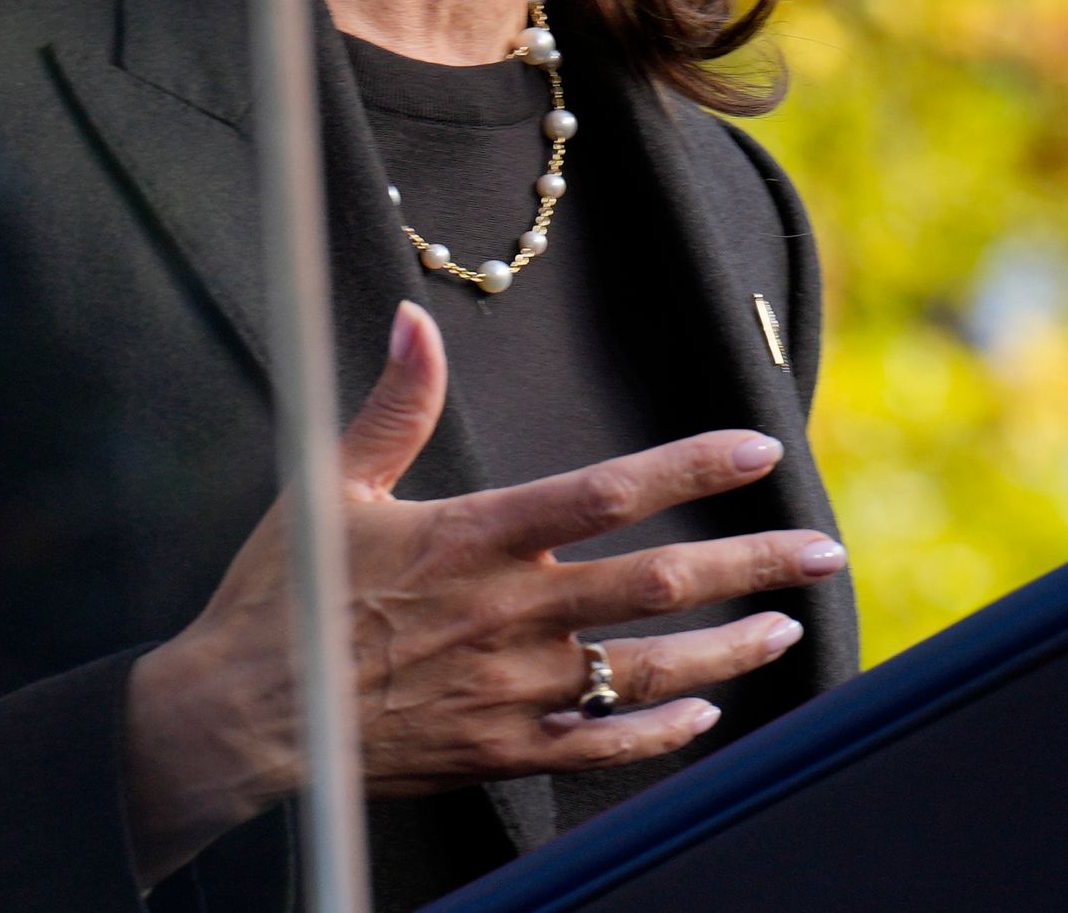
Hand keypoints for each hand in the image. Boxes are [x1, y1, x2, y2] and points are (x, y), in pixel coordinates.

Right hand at [121, 301, 845, 880]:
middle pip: (658, 584)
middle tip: (822, 551)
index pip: (607, 492)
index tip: (758, 451)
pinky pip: (608, 743)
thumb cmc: (284, 595)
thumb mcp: (330, 483)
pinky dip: (666, 730)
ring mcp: (514, 688)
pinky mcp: (504, 748)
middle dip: (751, 564)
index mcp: (473, 537)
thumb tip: (415, 319)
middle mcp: (510, 612)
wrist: (244, 712)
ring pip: (651, 667)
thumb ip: (393, 405)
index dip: (689, 467)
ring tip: (785, 628)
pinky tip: (707, 714)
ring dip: (730, 648)